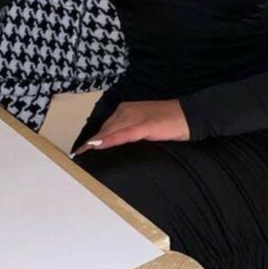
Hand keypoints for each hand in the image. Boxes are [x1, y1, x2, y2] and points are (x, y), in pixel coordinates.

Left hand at [71, 99, 189, 156]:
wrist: (191, 115)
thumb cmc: (169, 123)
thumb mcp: (145, 127)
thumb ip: (131, 133)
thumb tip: (116, 148)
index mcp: (126, 110)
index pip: (105, 127)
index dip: (92, 140)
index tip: (79, 152)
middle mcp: (127, 111)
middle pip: (104, 129)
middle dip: (90, 144)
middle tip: (76, 158)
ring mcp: (135, 117)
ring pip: (109, 131)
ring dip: (94, 143)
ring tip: (81, 156)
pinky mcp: (144, 125)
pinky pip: (123, 134)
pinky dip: (109, 139)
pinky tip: (98, 145)